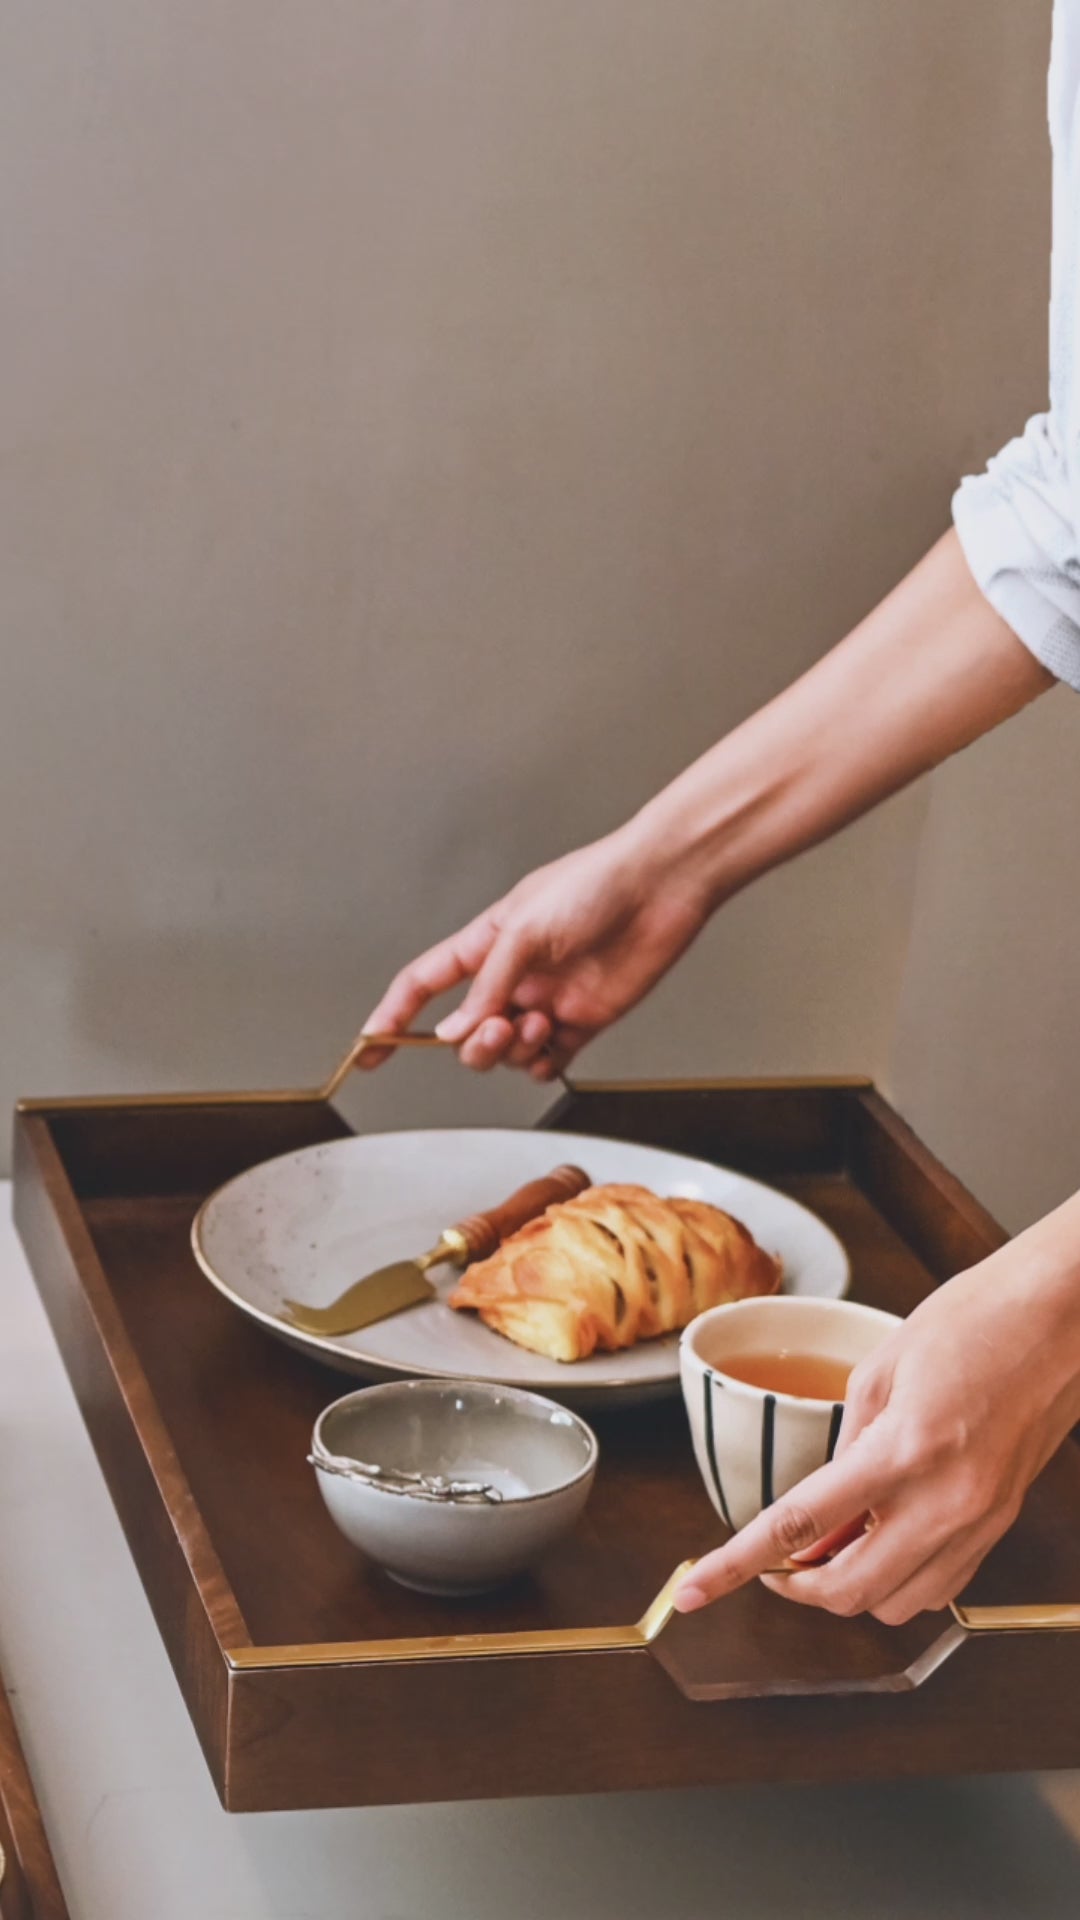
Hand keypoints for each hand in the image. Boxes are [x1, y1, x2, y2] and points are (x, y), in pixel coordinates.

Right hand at [361, 822, 709, 1076]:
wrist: (661, 888)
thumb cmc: (595, 886)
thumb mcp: (524, 930)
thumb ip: (486, 986)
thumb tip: (451, 1031)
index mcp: (488, 943)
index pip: (424, 985)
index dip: (392, 1017)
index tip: (367, 1048)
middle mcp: (513, 976)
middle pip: (466, 1031)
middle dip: (473, 1041)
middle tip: (498, 1028)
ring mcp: (546, 1001)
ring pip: (505, 1050)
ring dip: (511, 1048)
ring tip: (538, 1023)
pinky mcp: (583, 1021)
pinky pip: (546, 1061)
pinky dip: (540, 1064)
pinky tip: (550, 1047)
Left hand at [675, 1232, 1079, 1624]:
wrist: (1061, 1318)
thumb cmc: (976, 1320)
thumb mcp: (884, 1365)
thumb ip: (845, 1440)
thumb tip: (822, 1503)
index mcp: (903, 1450)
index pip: (799, 1527)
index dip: (737, 1567)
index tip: (694, 1590)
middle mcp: (944, 1501)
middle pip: (848, 1591)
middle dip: (797, 1589)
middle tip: (775, 1563)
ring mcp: (978, 1521)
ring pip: (896, 1605)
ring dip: (851, 1588)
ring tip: (833, 1544)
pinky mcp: (1000, 1524)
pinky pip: (939, 1587)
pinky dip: (899, 1580)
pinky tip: (884, 1539)